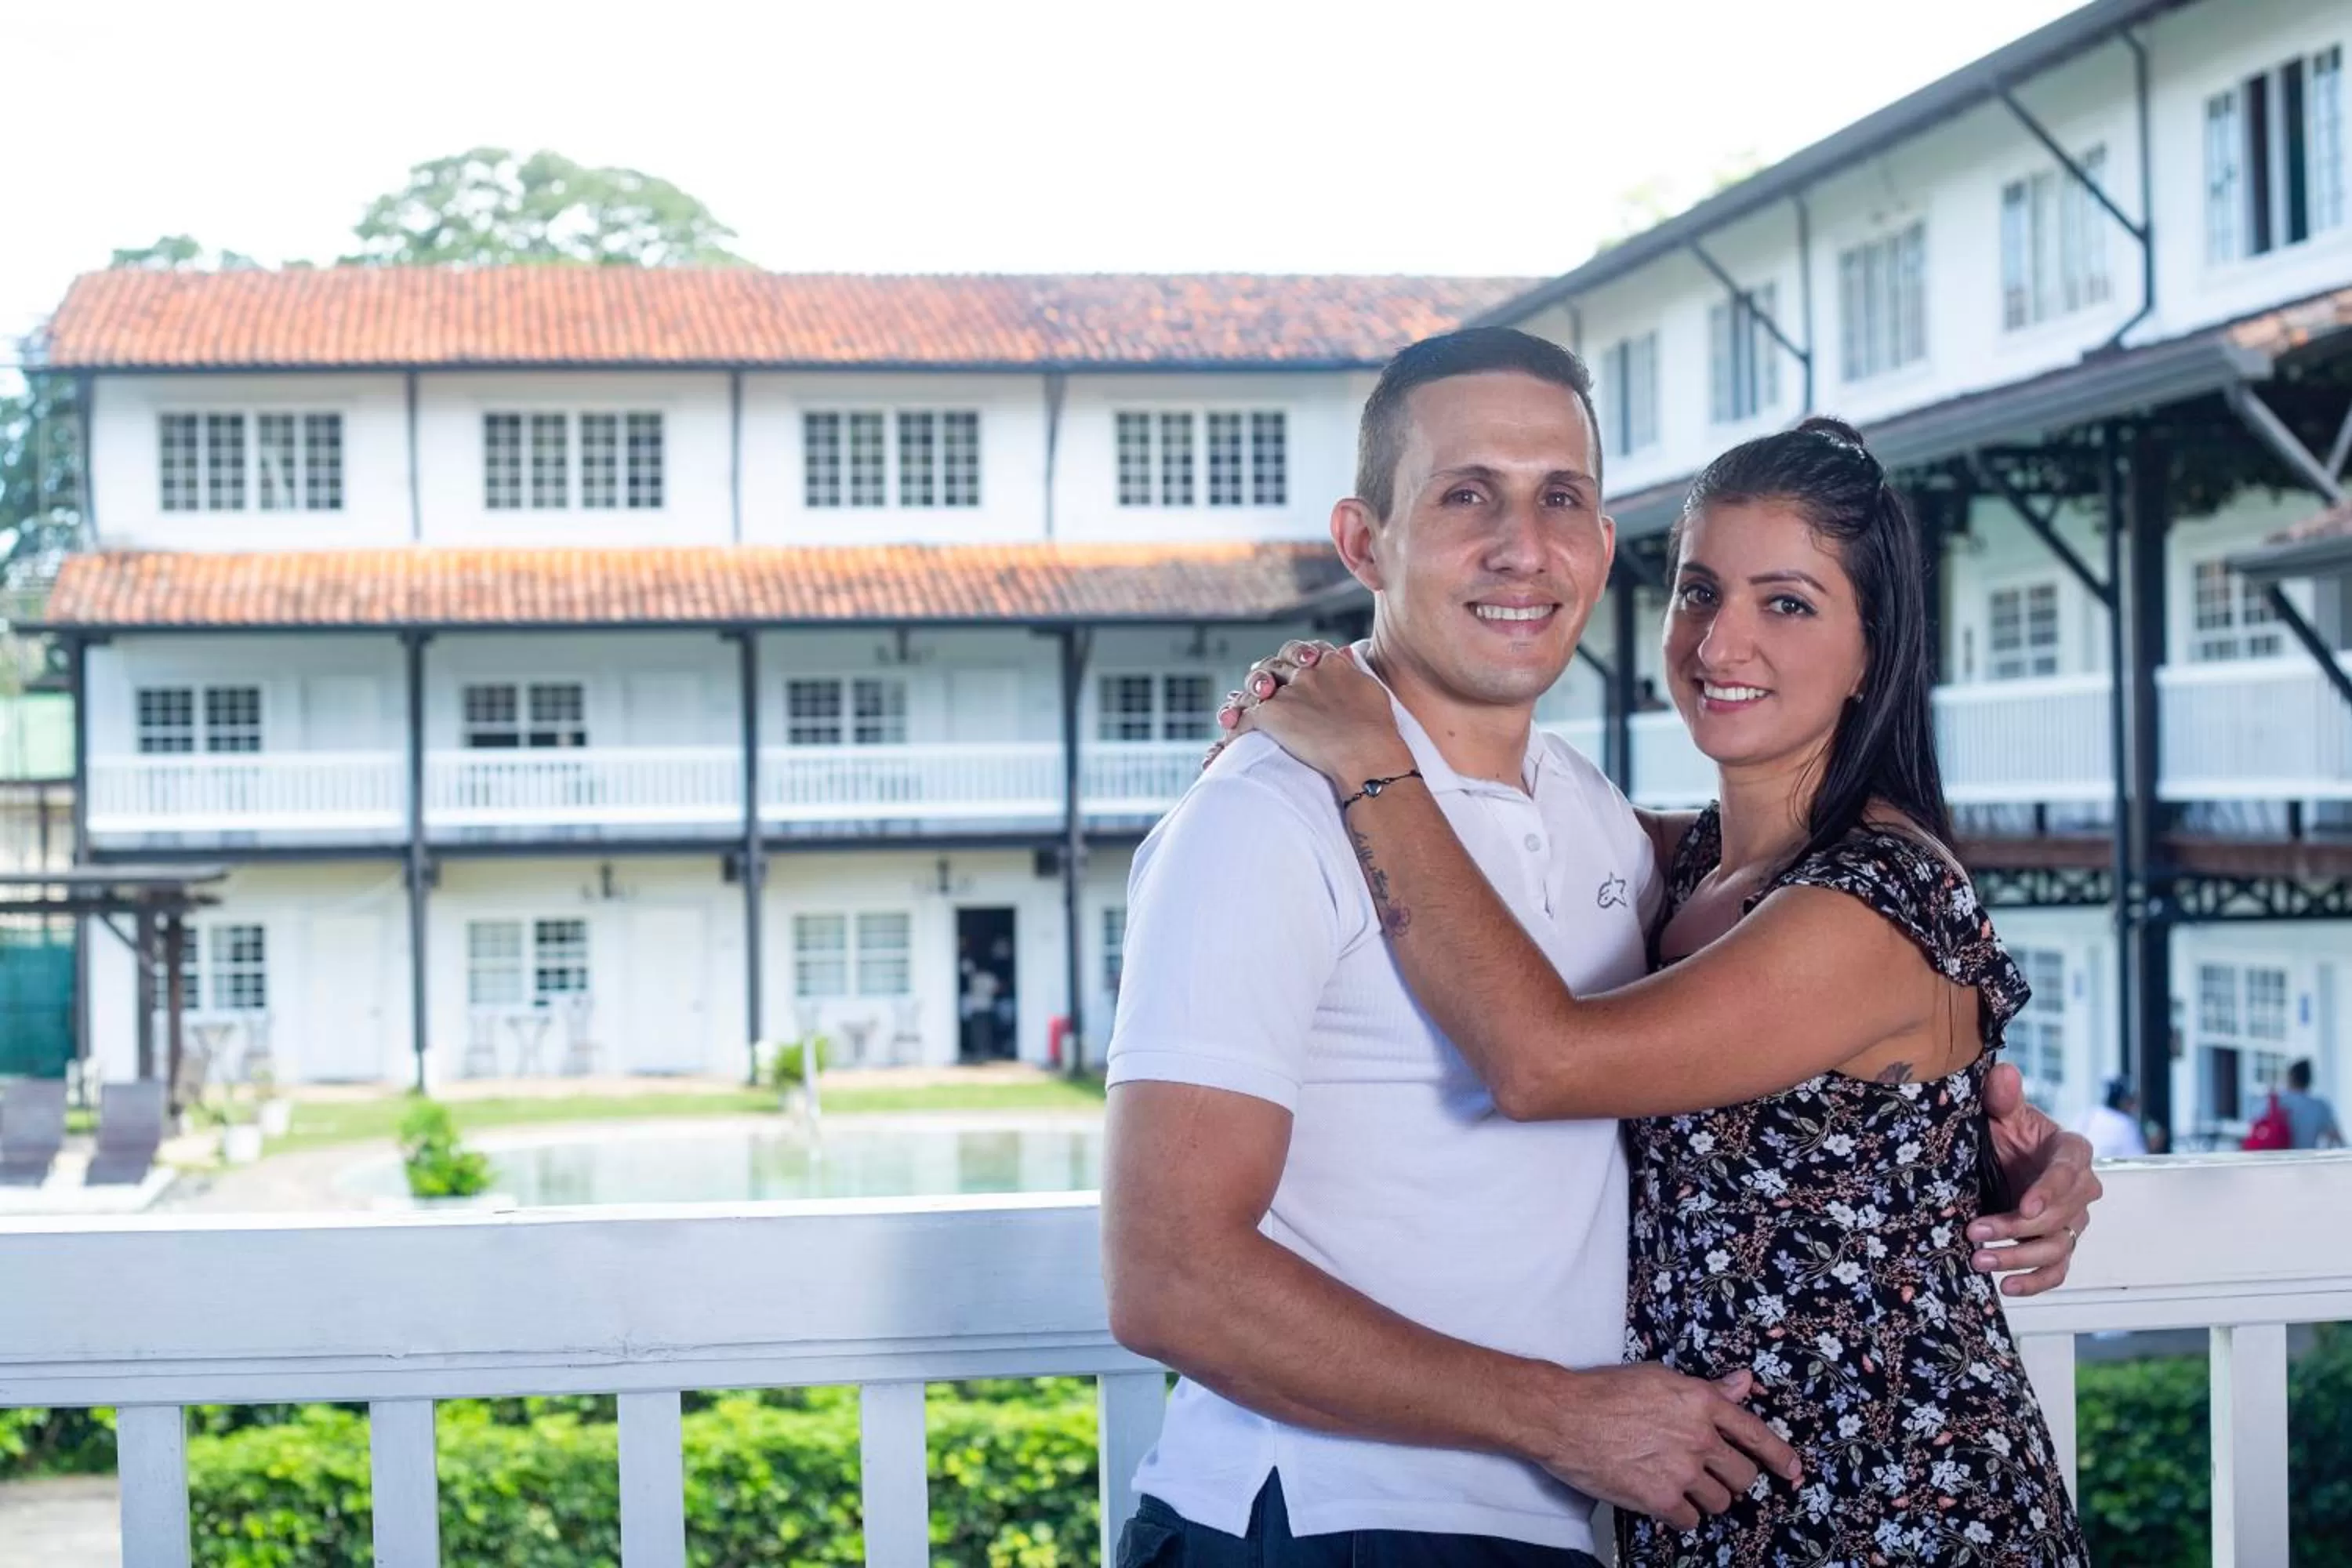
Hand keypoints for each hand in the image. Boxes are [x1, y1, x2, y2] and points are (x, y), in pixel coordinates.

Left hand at [1215, 639, 1413, 787]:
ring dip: (1246, 697)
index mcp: (1330, 664)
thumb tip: (1346, 653)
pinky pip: (1244, 716)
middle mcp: (1306, 672)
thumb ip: (1353, 669)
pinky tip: (1231, 737)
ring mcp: (1287, 692)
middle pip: (1275, 664)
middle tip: (1264, 689)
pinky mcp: (1271, 714)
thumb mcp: (1371, 688)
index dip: (1296, 655)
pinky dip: (1235, 726)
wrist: (1366, 753)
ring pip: (1255, 686)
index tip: (1297, 664)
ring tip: (1242, 711)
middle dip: (1266, 674)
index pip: (1305, 648)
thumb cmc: (1378, 729)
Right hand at [1522, 1363, 1800, 1531]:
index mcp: (1702, 1403)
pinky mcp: (1661, 1499)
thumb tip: (1744, 1384)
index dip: (1781, 1457)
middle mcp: (1699, 1438)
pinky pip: (1691, 1520)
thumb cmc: (1604, 1391)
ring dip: (1706, 1497)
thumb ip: (1707, 1388)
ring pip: (1721, 1502)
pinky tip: (1664, 1499)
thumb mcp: (1661, 1377)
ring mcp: (1682, 1471)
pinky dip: (1682, 1514)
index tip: (1793, 1471)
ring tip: (1680, 1485)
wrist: (1563, 1416)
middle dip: (1732, 1478)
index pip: (1756, 1433)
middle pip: (1743, 1475)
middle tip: (1711, 1475)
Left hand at [1971, 1060, 2100, 1296]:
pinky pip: (2057, 1270)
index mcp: (2072, 1152)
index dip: (2049, 1191)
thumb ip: (2003, 1097)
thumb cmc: (2008, 1131)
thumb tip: (2003, 1074)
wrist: (2003, 1155)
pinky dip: (2036, 1281)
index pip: (2068, 1173)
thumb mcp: (2003, 1112)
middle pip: (2059, 1216)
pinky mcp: (2059, 1243)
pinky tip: (2008, 1287)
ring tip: (1982, 1261)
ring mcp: (2071, 1220)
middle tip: (1976, 1232)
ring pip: (2057, 1247)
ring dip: (2020, 1258)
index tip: (2025, 1205)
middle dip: (2017, 1228)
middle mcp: (2081, 1189)